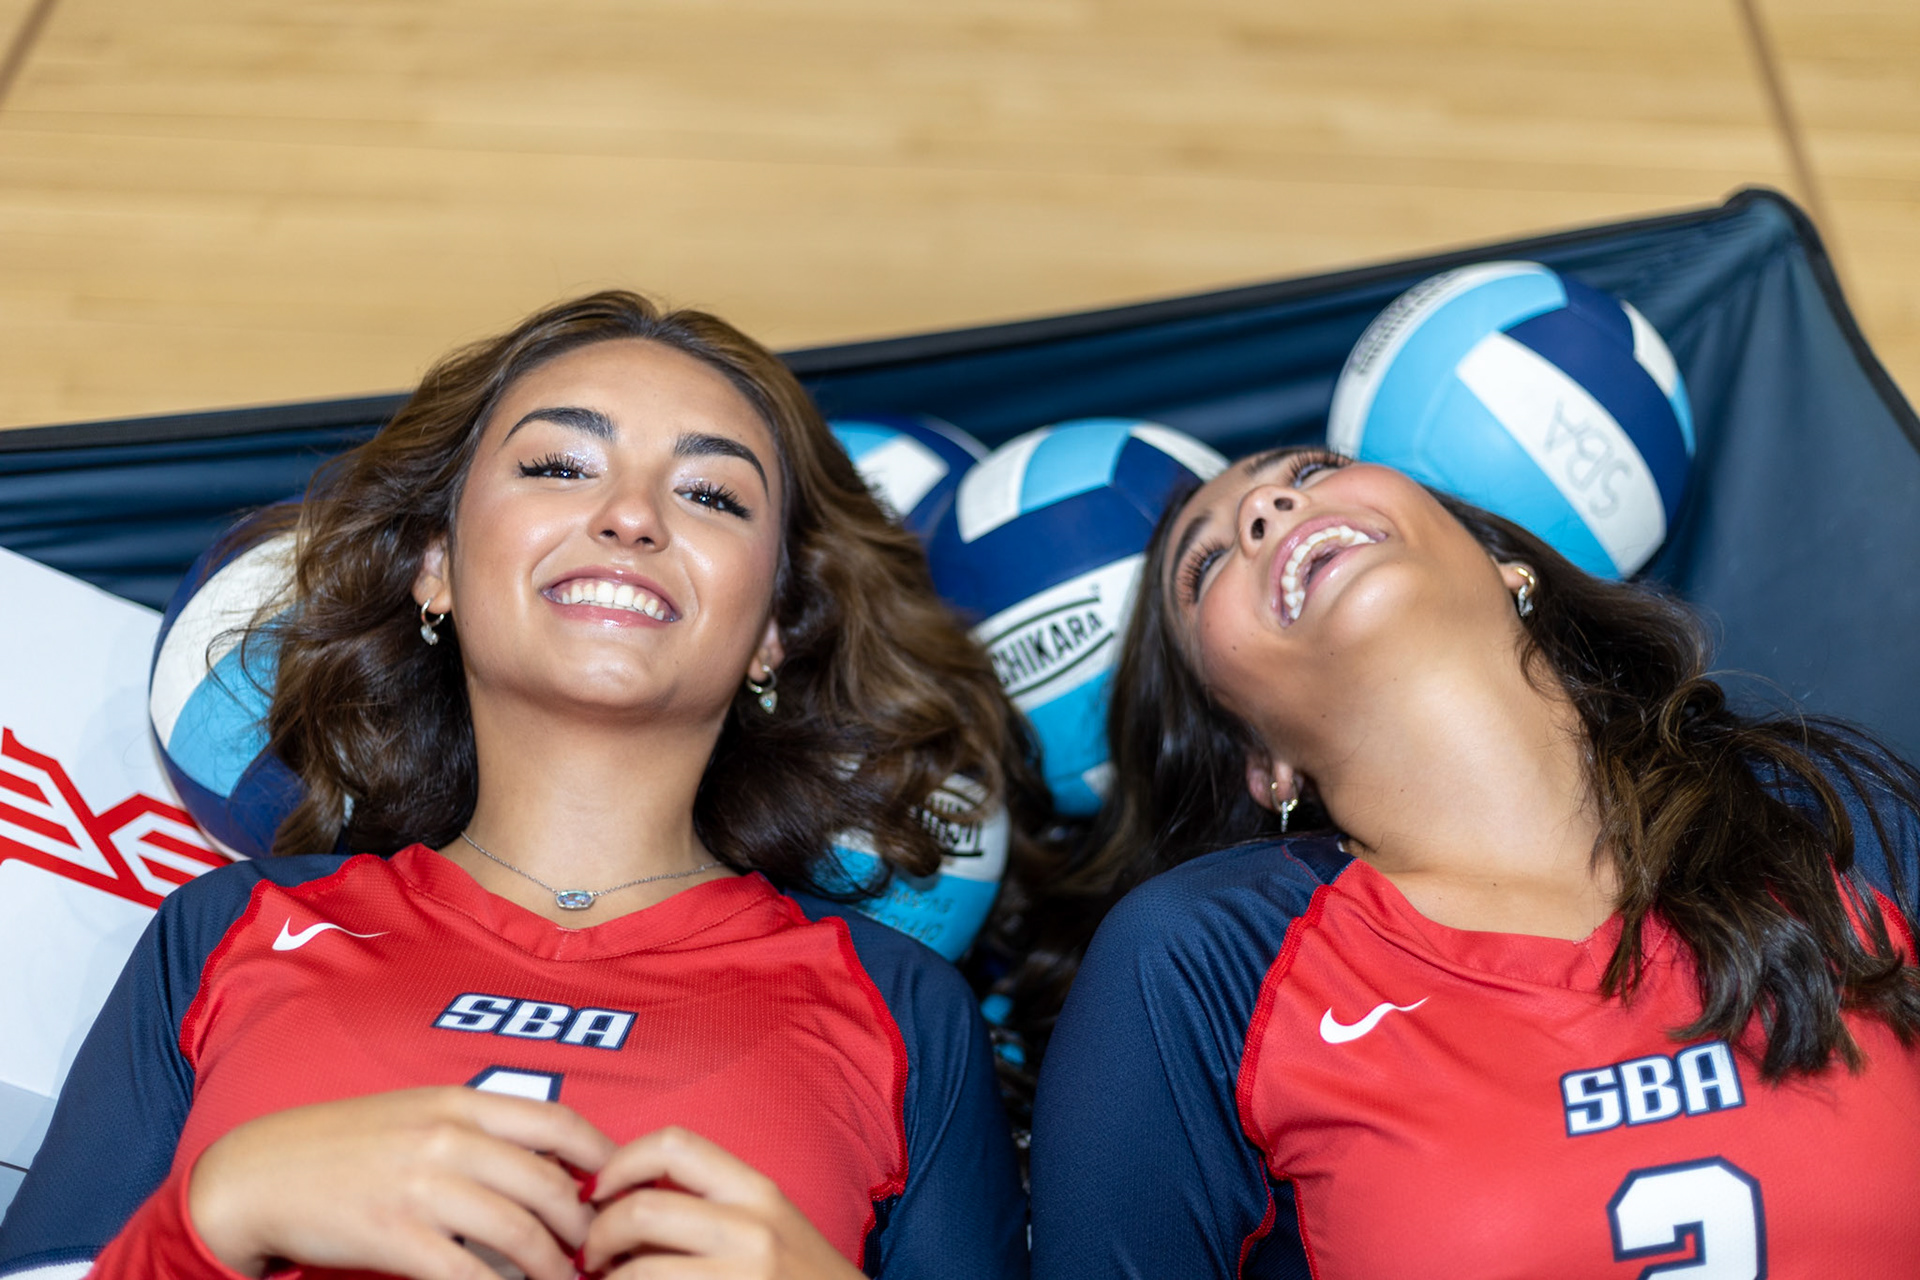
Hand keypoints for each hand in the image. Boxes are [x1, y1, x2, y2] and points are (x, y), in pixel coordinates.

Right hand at [187, 1086, 615, 1279]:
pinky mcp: (395, 1235)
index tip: (617, 1186)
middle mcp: (447, 1137)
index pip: (557, 1122)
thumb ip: (476, 1130)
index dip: (600, 1157)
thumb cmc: (345, 1145)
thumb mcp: (417, 1114)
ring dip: (550, 1267)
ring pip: (519, 1233)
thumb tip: (543, 1164)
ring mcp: (422, 1186)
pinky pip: (468, 1274)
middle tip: (594, 1251)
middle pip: (547, 1186)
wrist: (260, 1172)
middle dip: (581, 1226)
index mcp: (459, 1102)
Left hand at [581, 1127, 865, 1279]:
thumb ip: (712, 1203)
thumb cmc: (799, 1278)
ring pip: (638, 1269)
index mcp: (757, 1190)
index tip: (599, 1190)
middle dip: (598, 1233)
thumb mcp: (769, 1223)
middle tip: (591, 1254)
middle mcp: (752, 1228)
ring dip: (606, 1279)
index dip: (620, 1161)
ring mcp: (742, 1276)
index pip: (673, 1144)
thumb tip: (624, 1197)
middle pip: (641, 1209)